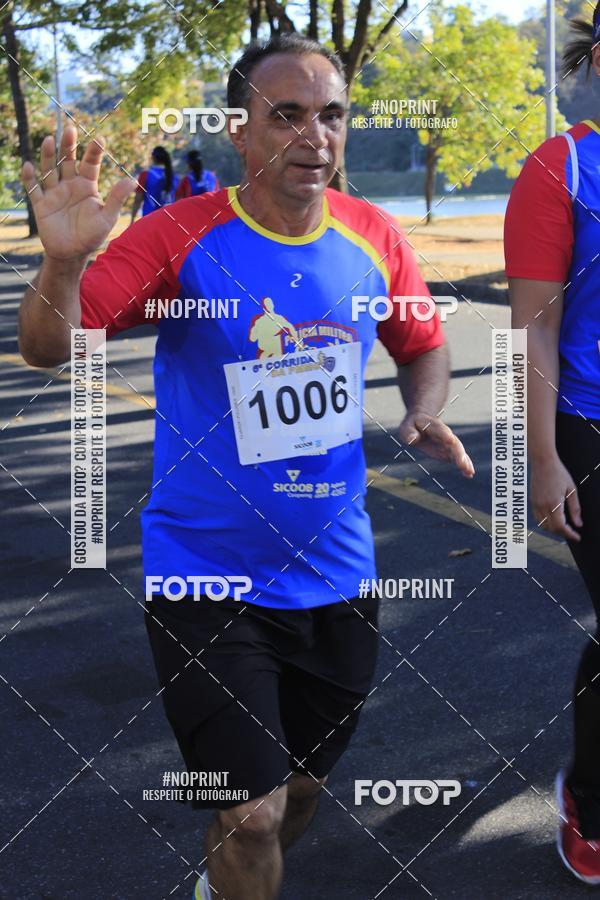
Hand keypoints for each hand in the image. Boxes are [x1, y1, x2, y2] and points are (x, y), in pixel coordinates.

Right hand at [21, 122, 135, 261]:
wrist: (72, 253)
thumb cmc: (92, 235)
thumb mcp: (107, 217)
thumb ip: (117, 198)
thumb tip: (132, 181)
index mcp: (87, 186)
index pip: (91, 164)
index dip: (94, 152)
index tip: (100, 140)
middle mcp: (70, 185)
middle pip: (68, 160)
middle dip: (68, 146)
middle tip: (70, 129)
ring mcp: (54, 193)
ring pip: (49, 169)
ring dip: (48, 155)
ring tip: (50, 140)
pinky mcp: (41, 204)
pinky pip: (33, 188)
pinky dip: (29, 178)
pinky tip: (28, 166)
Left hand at [399, 411, 474, 477]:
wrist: (422, 422)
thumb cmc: (412, 426)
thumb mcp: (406, 427)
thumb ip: (408, 432)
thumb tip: (412, 439)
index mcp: (433, 425)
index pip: (439, 429)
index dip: (444, 434)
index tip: (450, 440)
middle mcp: (445, 434)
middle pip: (453, 443)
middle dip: (458, 453)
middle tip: (462, 463)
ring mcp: (449, 443)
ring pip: (458, 451)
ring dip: (464, 461)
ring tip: (469, 471)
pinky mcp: (450, 451)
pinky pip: (459, 458)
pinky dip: (464, 465)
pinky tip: (469, 474)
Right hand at [531, 455, 581, 541]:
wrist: (542, 462)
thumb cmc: (559, 473)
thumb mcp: (572, 489)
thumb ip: (575, 508)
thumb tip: (579, 524)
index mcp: (554, 503)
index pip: (560, 526)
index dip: (569, 534)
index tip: (577, 537)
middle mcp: (543, 506)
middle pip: (552, 528)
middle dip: (563, 533)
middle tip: (573, 533)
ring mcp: (536, 504)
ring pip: (544, 526)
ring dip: (554, 530)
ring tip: (564, 528)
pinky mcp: (532, 502)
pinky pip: (538, 519)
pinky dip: (546, 524)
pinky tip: (553, 520)